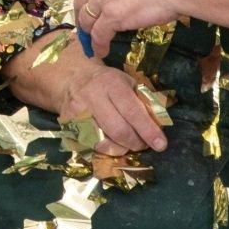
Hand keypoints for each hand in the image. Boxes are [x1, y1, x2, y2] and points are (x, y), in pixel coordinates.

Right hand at [37, 50, 166, 153]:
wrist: (71, 78)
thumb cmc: (106, 82)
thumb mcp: (127, 82)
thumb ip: (143, 101)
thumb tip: (159, 123)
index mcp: (111, 83)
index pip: (132, 111)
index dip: (147, 130)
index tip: (160, 144)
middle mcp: (92, 96)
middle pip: (118, 130)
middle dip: (135, 142)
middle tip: (143, 145)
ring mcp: (77, 112)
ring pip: (104, 142)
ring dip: (121, 148)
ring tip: (128, 144)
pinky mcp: (68, 125)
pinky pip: (91, 146)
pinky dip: (105, 149)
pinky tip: (111, 143)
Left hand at [74, 0, 188, 61]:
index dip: (86, 1)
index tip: (89, 10)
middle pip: (82, 2)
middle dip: (82, 18)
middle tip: (85, 29)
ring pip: (87, 20)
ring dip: (88, 34)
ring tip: (92, 44)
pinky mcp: (111, 15)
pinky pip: (98, 35)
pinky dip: (98, 45)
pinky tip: (101, 51)